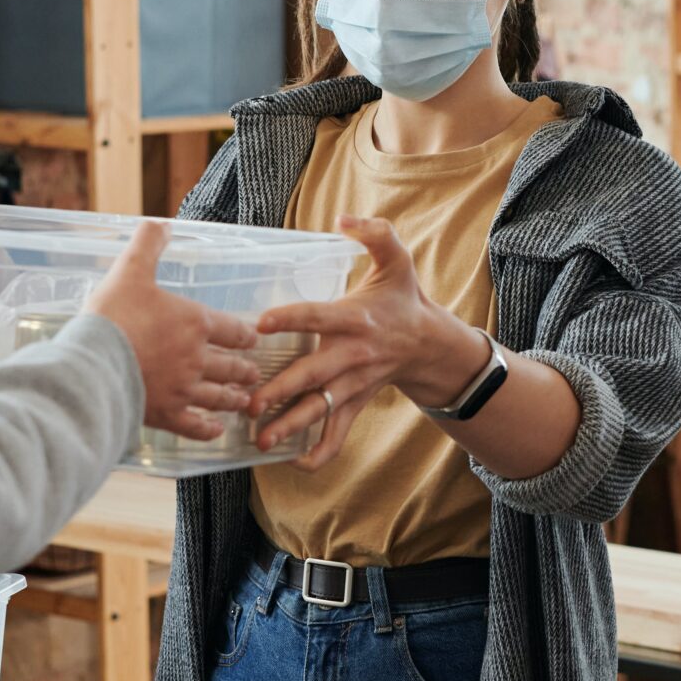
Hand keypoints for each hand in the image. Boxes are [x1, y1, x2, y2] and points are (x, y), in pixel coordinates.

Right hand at [83, 221, 262, 440]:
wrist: (94, 364)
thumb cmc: (114, 315)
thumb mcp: (130, 270)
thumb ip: (148, 245)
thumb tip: (160, 223)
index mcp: (195, 323)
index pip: (233, 330)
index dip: (246, 335)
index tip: (254, 340)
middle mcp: (197, 359)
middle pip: (232, 366)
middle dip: (245, 369)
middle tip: (254, 373)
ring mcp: (183, 390)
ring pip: (219, 398)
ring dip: (234, 398)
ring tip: (243, 401)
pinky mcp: (166, 415)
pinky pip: (195, 427)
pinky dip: (209, 430)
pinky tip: (216, 431)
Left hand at [246, 215, 487, 468]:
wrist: (430, 344)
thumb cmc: (403, 299)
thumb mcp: (397, 259)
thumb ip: (376, 233)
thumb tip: (344, 218)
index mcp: (356, 319)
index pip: (319, 317)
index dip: (291, 319)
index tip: (260, 323)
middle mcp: (353, 355)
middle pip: (314, 375)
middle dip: (282, 390)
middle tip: (250, 402)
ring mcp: (354, 384)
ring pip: (321, 409)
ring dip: (290, 427)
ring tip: (260, 439)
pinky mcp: (355, 403)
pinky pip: (339, 435)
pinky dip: (319, 453)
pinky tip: (292, 462)